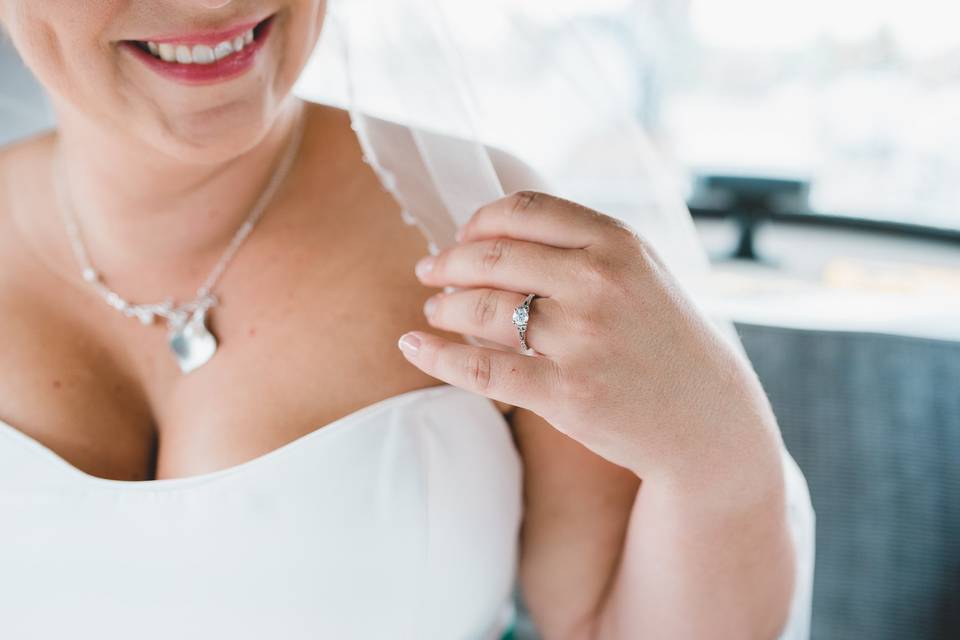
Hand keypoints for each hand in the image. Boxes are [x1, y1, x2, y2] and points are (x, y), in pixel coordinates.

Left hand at [399, 190, 779, 481]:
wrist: (705, 419)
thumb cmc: (661, 340)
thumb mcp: (639, 273)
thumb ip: (579, 246)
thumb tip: (490, 232)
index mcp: (618, 243)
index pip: (524, 211)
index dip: (479, 221)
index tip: (461, 238)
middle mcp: (601, 282)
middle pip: (494, 255)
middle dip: (448, 262)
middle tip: (427, 272)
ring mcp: (584, 338)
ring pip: (483, 308)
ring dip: (443, 306)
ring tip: (432, 311)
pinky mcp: (567, 393)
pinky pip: (482, 368)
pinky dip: (437, 355)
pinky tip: (412, 346)